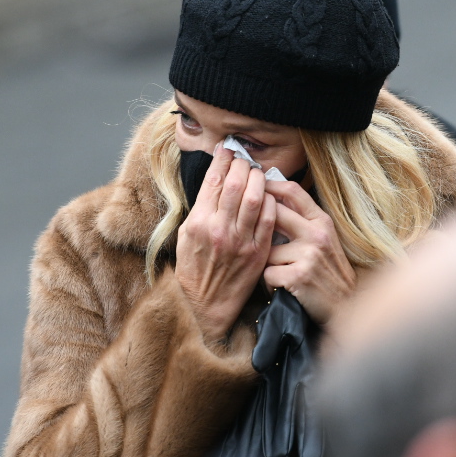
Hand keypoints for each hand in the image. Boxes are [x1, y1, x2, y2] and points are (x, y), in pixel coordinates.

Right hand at [176, 147, 276, 342]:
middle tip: (244, 160)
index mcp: (198, 223)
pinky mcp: (258, 252)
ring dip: (258, 179)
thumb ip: (200, 208)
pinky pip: (270, 219)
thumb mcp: (185, 235)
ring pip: (256, 197)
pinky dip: (271, 201)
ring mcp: (241, 241)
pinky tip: (268, 196)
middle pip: (236, 184)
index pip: (213, 180)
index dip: (222, 160)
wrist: (206, 306)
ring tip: (256, 173)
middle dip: (242, 165)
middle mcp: (220, 229)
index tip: (227, 151)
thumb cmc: (193, 269)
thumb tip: (215, 179)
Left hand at [263, 180, 357, 323]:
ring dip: (266, 263)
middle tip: (253, 236)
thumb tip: (272, 199)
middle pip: (273, 214)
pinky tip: (281, 287)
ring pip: (265, 249)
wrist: (346, 305)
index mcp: (322, 221)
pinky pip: (267, 273)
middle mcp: (316, 233)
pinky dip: (269, 283)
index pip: (292, 191)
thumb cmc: (329, 271)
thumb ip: (303, 220)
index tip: (256, 187)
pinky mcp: (298, 276)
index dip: (270, 185)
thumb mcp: (324, 239)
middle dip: (258, 225)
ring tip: (278, 273)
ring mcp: (308, 254)